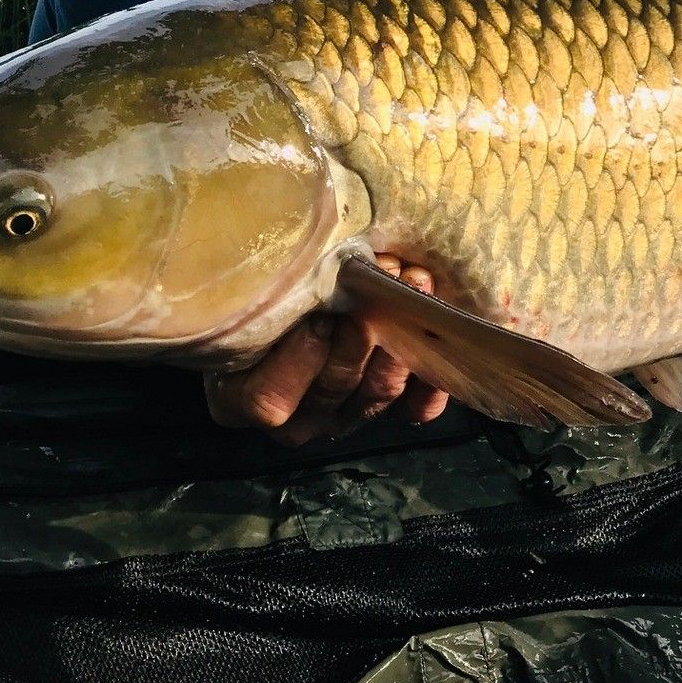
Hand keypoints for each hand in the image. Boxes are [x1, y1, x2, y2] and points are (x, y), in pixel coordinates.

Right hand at [203, 254, 449, 444]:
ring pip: (377, 392)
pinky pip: (415, 410)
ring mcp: (345, 416)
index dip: (298, 358)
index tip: (319, 315)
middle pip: (334, 387)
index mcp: (244, 397)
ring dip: (399, 335)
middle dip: (360, 332)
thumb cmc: (258, 296)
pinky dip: (430, 380)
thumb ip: (266, 292)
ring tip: (411, 283)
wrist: (287, 308)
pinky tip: (437, 342)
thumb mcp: (247, 294)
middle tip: (378, 282)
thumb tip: (308, 264)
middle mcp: (298, 418)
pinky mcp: (387, 412)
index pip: (269, 400)